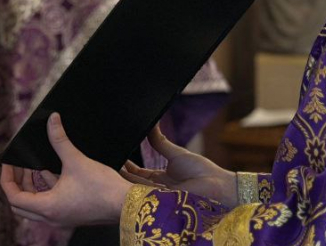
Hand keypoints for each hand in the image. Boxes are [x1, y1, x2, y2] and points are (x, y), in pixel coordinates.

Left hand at [0, 113, 131, 226]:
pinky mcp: (73, 214)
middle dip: (17, 183)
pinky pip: (50, 203)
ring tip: (34, 166)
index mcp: (48, 208)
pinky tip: (51, 171)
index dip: (7, 177)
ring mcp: (62, 217)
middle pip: (21, 204)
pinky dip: (46, 188)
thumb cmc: (103, 188)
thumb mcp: (76, 161)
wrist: (128, 204)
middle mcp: (52, 217)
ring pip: (35, 205)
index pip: (13, 197)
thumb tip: (52, 120)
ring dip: (31, 186)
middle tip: (18, 166)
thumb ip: (59, 140)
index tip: (8, 163)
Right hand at [120, 124, 235, 205]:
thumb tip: (151, 123)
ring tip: (111, 165)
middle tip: (107, 160)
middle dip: (120, 172)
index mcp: (161, 178)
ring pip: (134, 186)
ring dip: (123, 178)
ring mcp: (158, 196)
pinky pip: (142, 191)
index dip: (127, 166)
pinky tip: (122, 174)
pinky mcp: (160, 201)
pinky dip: (131, 183)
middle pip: (133, 180)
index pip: (138, 173)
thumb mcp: (176, 153)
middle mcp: (157, 188)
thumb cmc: (202, 171)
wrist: (217, 186)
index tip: (117, 156)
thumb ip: (159, 142)